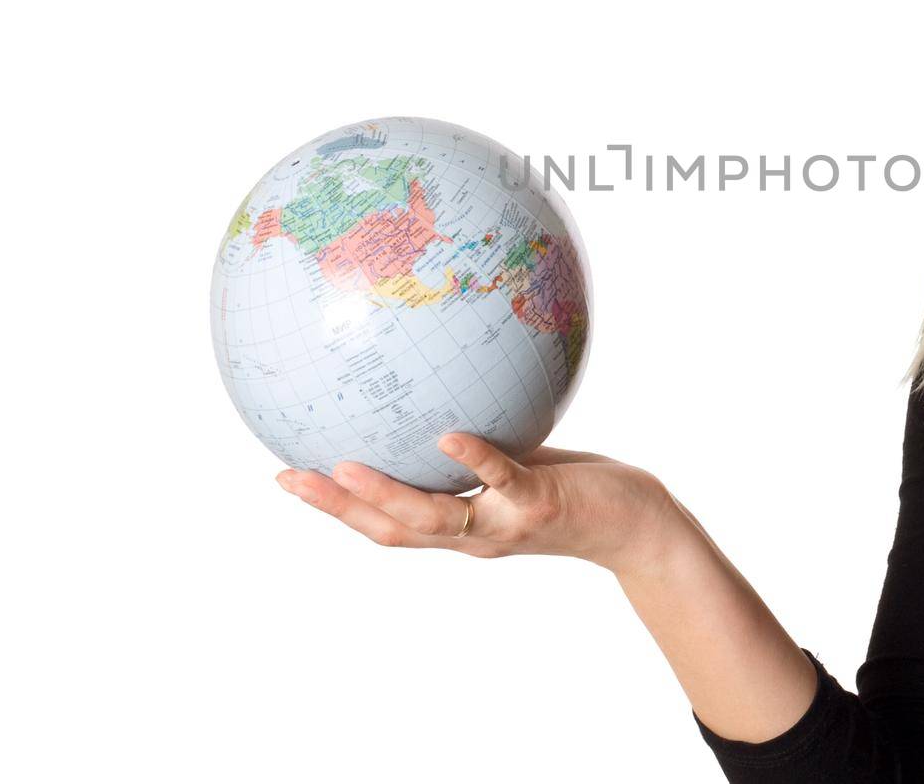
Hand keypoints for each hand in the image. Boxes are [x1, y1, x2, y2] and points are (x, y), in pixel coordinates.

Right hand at [274, 434, 682, 574]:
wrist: (637, 527)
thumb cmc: (577, 489)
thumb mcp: (519, 464)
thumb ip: (482, 445)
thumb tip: (443, 387)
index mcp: (461, 527)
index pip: (385, 524)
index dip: (334, 507)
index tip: (286, 477)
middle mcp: (475, 535)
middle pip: (392, 529)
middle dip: (336, 508)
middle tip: (286, 477)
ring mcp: (505, 522)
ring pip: (434, 515)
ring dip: (384, 494)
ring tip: (340, 468)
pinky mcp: (540, 502)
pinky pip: (502, 477)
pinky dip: (473, 457)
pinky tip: (446, 434)